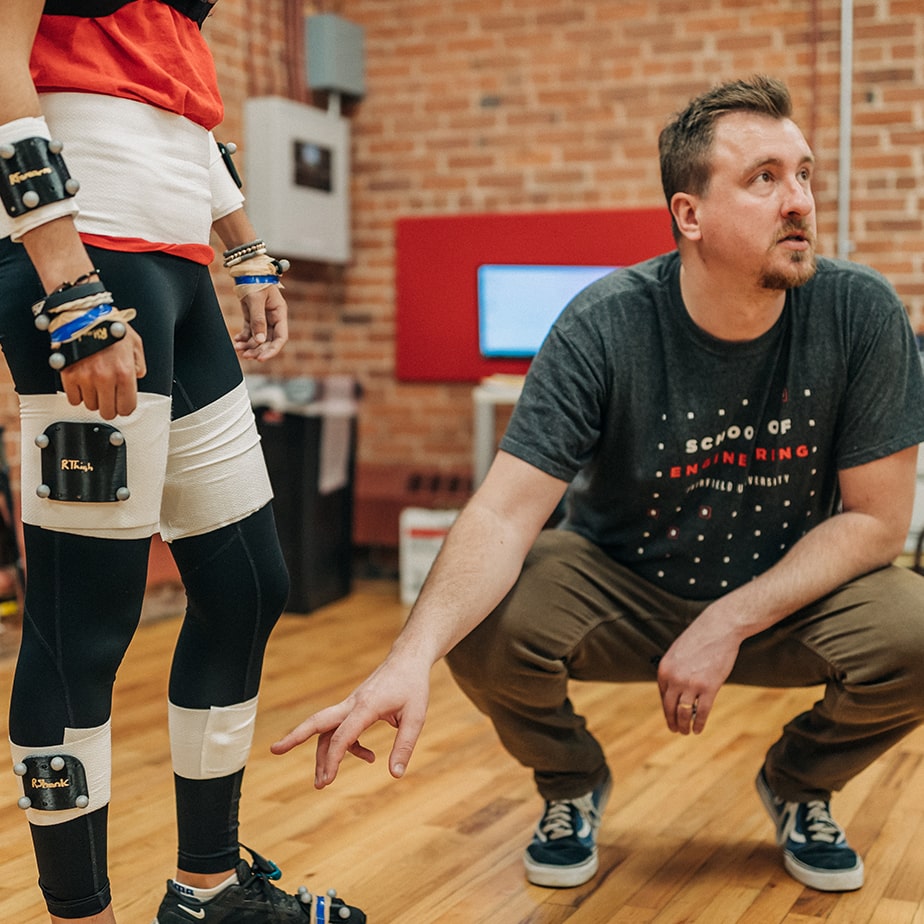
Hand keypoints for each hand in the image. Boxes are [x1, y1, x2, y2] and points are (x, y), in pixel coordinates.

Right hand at [60, 324, 145, 418]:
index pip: (127, 407)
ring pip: (90, 406)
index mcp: (125, 372)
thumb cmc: (108, 326)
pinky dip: (77, 395)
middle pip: (108, 412)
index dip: (125, 408)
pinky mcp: (68, 375)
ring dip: (93, 399)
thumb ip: (139, 364)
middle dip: (110, 407)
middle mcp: (105, 378)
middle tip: (109, 397)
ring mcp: (85, 378)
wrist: (83, 315)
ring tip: (95, 384)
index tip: (122, 405)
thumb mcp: (134, 343)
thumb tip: (137, 377)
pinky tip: (82, 384)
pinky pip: (73, 399)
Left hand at [233, 284, 287, 360]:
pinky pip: (249, 331)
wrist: (245, 268)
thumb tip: (260, 340)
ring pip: (258, 338)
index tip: (261, 358)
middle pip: (269, 341)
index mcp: (279, 313)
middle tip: (246, 356)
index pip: (280, 338)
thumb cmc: (255, 280)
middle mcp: (273, 318)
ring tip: (238, 348)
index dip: (272, 350)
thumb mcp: (256, 300)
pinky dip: (243, 338)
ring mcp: (263, 317)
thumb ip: (258, 320)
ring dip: (249, 345)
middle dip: (258, 350)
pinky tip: (236, 341)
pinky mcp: (252, 315)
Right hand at [271, 655, 429, 788]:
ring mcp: (351, 704)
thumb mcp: (416, 717)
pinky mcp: (355, 706)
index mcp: (366, 706)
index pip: (343, 735)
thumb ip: (404, 745)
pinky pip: (342, 728)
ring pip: (327, 729)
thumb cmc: (413, 686)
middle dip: (295, 736)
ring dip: (324, 754)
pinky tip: (368, 756)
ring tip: (324, 781)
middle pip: (317, 721)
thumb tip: (396, 775)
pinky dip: (348, 746)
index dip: (333, 759)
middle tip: (275, 750)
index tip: (328, 780)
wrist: (408, 660)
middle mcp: (352, 704)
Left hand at [656, 611, 740, 735]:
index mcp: (664, 669)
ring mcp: (691, 684)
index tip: (670, 715)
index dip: (667, 708)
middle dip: (672, 721)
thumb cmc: (699, 639)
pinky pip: (702, 712)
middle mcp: (674, 678)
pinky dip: (699, 724)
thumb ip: (674, 670)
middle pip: (670, 707)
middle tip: (675, 729)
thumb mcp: (678, 652)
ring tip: (686, 731)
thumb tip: (674, 688)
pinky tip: (698, 729)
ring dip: (684, 725)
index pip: (663, 695)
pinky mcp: (709, 687)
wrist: (718, 628)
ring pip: (684, 713)